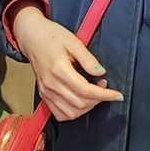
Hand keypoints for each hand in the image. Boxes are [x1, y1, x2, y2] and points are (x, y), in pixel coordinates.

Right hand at [11, 6, 122, 120]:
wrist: (32, 36)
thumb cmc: (51, 36)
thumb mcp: (73, 41)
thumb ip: (88, 59)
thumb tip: (100, 73)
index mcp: (59, 69)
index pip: (85, 90)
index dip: (104, 95)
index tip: (117, 95)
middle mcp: (51, 84)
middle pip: (80, 103)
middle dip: (98, 99)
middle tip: (104, 86)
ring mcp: (46, 91)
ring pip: (71, 113)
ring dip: (87, 107)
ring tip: (93, 93)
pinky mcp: (44, 95)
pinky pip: (60, 114)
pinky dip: (74, 112)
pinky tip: (81, 102)